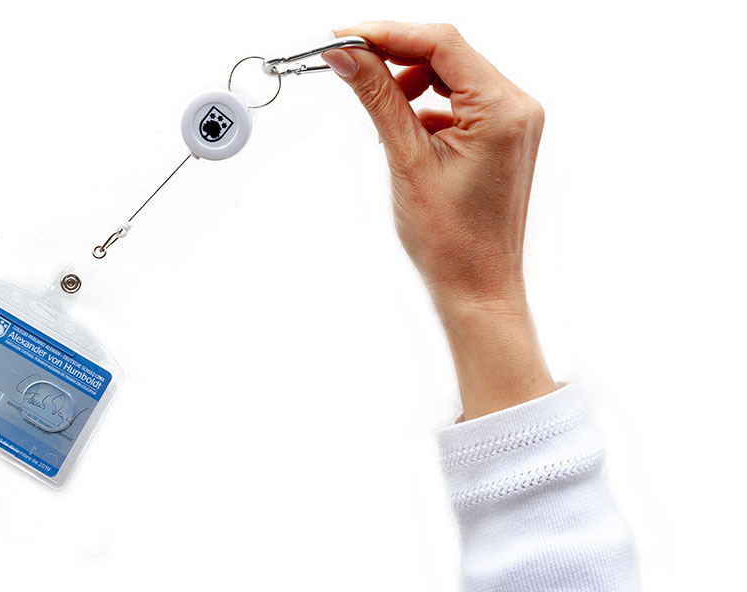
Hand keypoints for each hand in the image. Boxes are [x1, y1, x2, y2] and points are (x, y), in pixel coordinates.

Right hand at [324, 22, 556, 417]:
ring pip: (451, 74)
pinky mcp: (500, 135)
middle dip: (395, 54)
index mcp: (503, 108)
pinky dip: (424, 105)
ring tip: (377, 109)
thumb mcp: (406, 160)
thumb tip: (348, 55)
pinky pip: (458, 100)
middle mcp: (517, 106)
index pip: (441, 43)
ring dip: (408, 80)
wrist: (477, 288)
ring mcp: (512, 121)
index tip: (343, 38)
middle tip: (345, 61)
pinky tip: (401, 131)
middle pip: (448, 52)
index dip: (387, 33)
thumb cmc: (451, 241)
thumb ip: (378, 98)